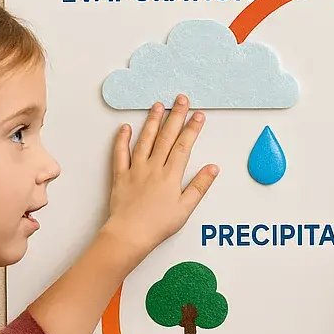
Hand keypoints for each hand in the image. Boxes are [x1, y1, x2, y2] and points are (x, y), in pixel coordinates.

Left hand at [103, 95, 218, 260]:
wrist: (130, 233)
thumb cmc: (158, 225)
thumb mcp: (186, 208)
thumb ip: (199, 186)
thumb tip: (213, 168)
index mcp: (171, 175)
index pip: (184, 145)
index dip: (192, 128)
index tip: (198, 115)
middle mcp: (154, 167)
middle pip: (166, 137)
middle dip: (175, 116)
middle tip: (180, 99)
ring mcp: (136, 169)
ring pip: (145, 140)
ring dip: (152, 121)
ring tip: (157, 106)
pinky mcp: (121, 175)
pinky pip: (120, 153)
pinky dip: (122, 139)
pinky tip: (126, 127)